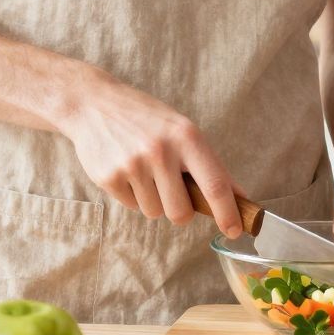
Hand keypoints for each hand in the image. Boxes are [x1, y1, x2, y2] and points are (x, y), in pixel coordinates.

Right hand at [56, 69, 243, 235]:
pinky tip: (126, 169)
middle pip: (181, 212)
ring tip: (144, 171)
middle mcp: (161, 151)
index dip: (228, 212)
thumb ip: (208, 163)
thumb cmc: (146, 119)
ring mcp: (133, 165)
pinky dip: (133, 195)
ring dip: (153, 200)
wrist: (94, 104)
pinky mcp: (109, 178)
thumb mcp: (182, 129)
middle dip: (181, 212)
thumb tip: (238, 196)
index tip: (235, 230)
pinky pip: (132, 207)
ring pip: (155, 212)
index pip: (214, 184)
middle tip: (174, 193)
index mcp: (186, 136)